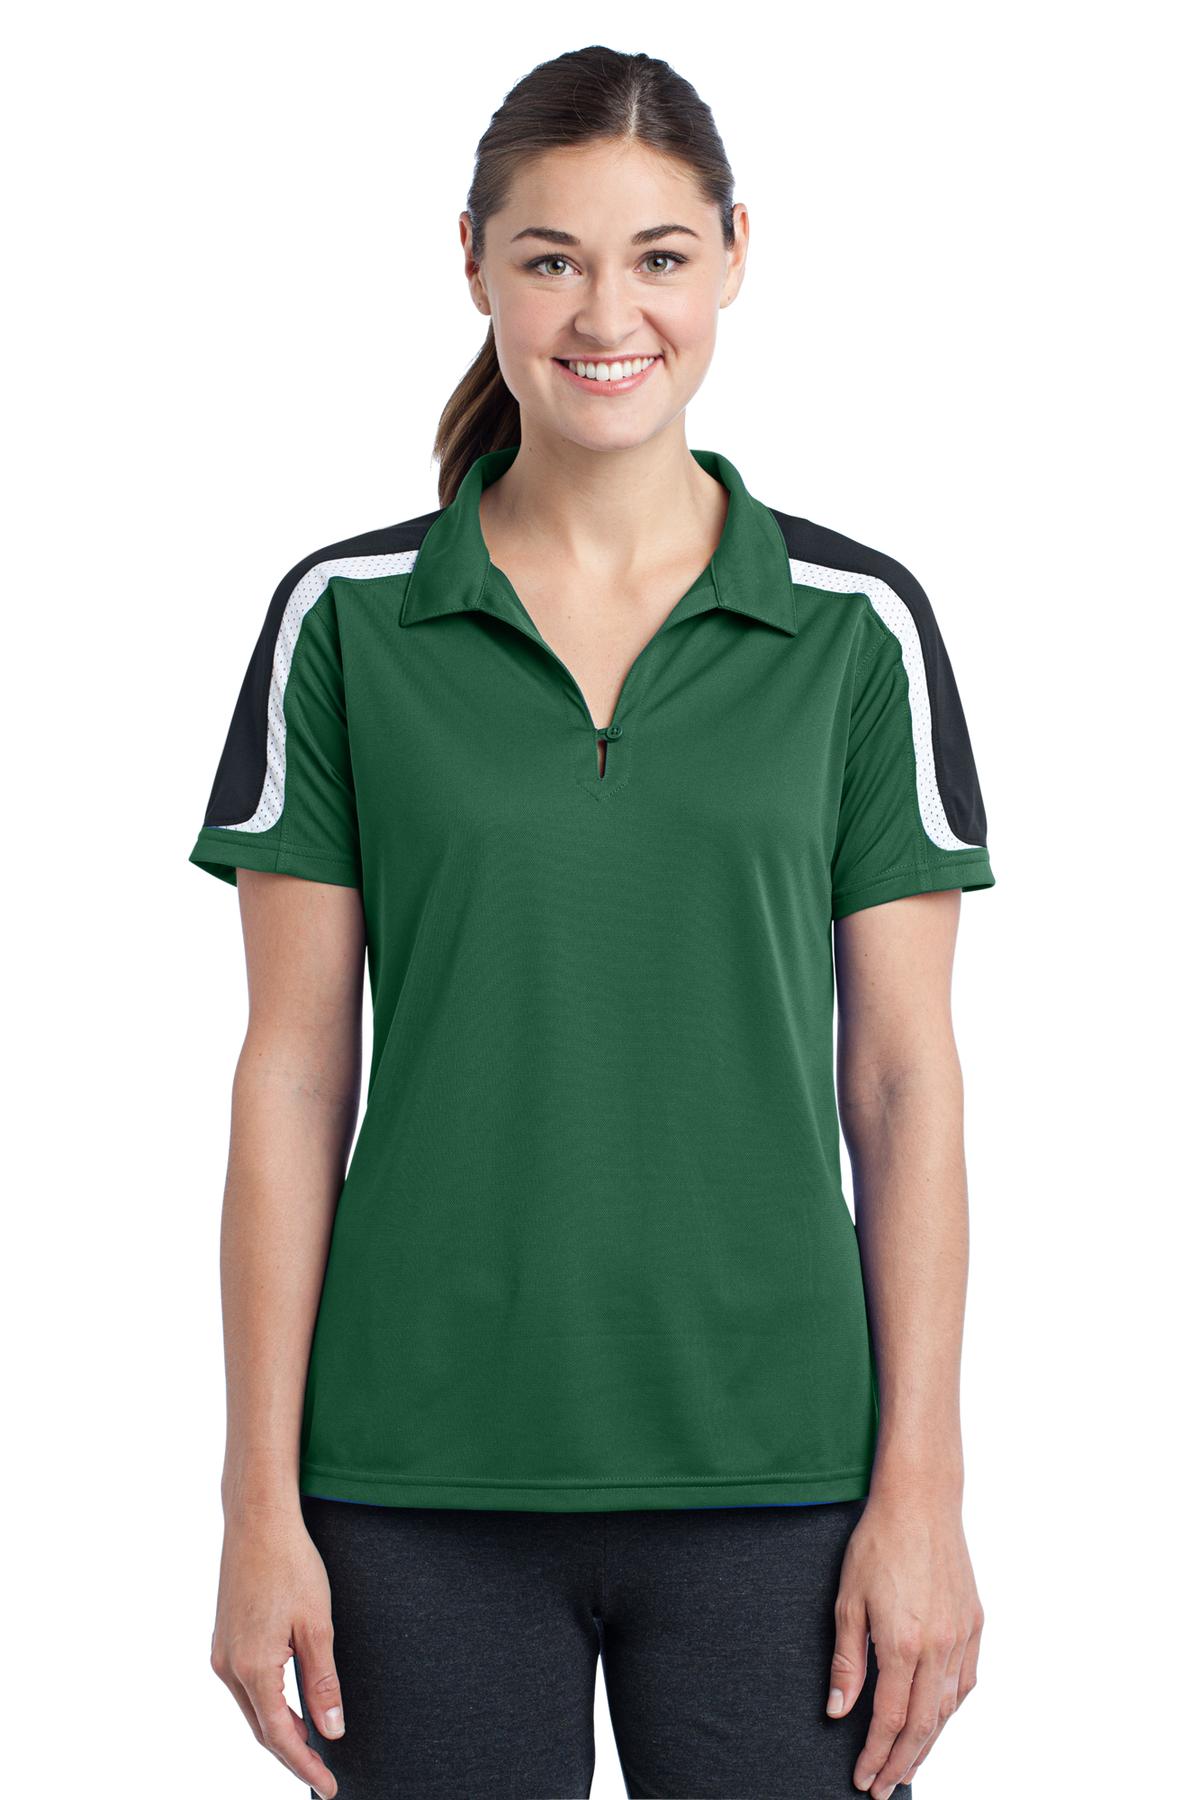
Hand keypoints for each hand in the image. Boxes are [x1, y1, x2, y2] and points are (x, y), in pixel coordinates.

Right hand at [210, 1501, 345, 1799]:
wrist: (258, 1520)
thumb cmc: (292, 1564)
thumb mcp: (318, 1625)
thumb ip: (323, 1683)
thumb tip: (332, 1731)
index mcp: (253, 1667)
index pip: (280, 1736)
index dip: (306, 1766)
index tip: (330, 1786)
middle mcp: (228, 1667)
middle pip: (262, 1728)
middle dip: (292, 1755)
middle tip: (325, 1774)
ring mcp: (221, 1652)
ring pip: (252, 1708)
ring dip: (279, 1729)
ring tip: (312, 1744)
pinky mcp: (223, 1638)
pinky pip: (244, 1687)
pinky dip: (266, 1704)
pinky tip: (287, 1704)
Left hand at [825, 1488, 983, 1797]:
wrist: (920, 1501)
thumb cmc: (878, 1542)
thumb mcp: (848, 1600)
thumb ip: (847, 1661)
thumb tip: (838, 1710)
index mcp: (904, 1643)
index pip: (890, 1719)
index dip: (875, 1754)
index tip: (863, 1777)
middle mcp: (939, 1647)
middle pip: (924, 1725)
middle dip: (902, 1762)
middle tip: (885, 1786)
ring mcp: (962, 1635)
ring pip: (949, 1708)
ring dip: (929, 1742)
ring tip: (908, 1764)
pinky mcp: (974, 1622)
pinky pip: (966, 1681)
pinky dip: (951, 1708)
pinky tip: (938, 1719)